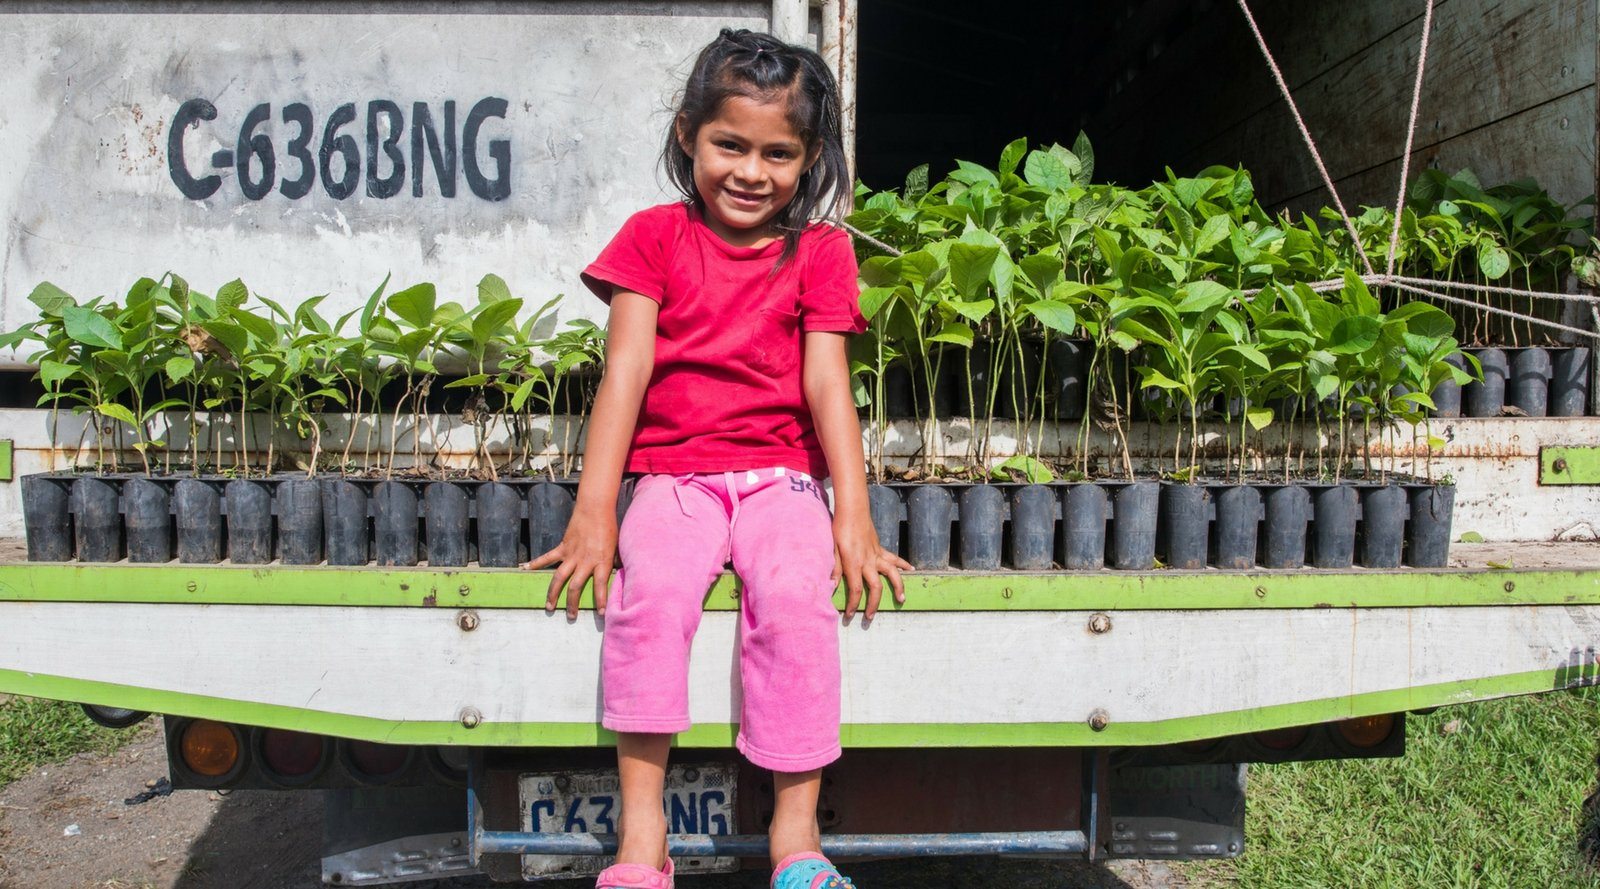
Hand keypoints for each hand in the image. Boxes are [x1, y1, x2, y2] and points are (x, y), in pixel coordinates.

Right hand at [522, 504, 617, 620]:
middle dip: (572, 604)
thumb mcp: (616, 547)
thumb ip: (614, 562)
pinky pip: (548, 558)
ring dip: (553, 594)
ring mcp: (572, 555)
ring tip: (550, 607)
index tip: (601, 614)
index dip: (601, 600)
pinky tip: (525, 570)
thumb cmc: (609, 528)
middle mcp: (585, 561)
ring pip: (559, 578)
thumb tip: (620, 574)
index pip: (600, 585)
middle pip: (575, 587)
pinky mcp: (563, 547)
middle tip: (571, 617)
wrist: (595, 509)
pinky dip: (536, 563)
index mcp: (601, 562)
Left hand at [830, 510, 912, 621]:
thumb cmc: (839, 529)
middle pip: (875, 587)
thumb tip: (831, 586)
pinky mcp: (881, 548)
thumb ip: (834, 568)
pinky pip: (894, 558)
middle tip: (871, 617)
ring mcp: (877, 555)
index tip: (850, 616)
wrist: (853, 510)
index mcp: (854, 563)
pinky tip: (911, 570)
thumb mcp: (832, 549)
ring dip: (898, 587)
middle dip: (874, 604)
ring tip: (902, 600)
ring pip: (892, 574)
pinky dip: (903, 564)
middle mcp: (868, 561)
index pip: (856, 589)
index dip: (854, 604)